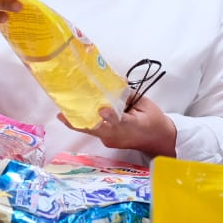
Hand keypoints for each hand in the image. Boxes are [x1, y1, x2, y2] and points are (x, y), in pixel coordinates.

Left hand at [58, 97, 177, 157]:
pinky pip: (95, 132)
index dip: (110, 116)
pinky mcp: (108, 141)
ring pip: (93, 132)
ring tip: (63, 113)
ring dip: (79, 123)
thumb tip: (115, 81)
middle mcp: (119, 136)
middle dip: (80, 123)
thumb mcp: (145, 104)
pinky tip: (76, 115)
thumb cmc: (154, 120)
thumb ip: (128, 94)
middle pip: (98, 130)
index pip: (121, 122)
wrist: (159, 140)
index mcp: (134, 126)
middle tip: (63, 114)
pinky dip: (86, 124)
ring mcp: (112, 141)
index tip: (102, 109)